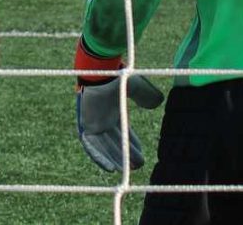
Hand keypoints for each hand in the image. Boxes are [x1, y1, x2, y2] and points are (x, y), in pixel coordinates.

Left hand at [74, 40, 163, 171]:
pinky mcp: (85, 126)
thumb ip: (147, 96)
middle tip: (137, 166)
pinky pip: (90, 146)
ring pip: (103, 146)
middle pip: (114, 141)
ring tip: (125, 170)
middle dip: (125, 154)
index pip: (123, 131)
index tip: (142, 155)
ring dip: (113, 158)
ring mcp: (93, 123)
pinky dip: (99, 157)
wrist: (103, 72)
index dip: (132, 143)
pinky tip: (111, 168)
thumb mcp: (138, 88)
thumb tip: (156, 103)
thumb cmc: (119, 77)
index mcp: (113, 110)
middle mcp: (102, 118)